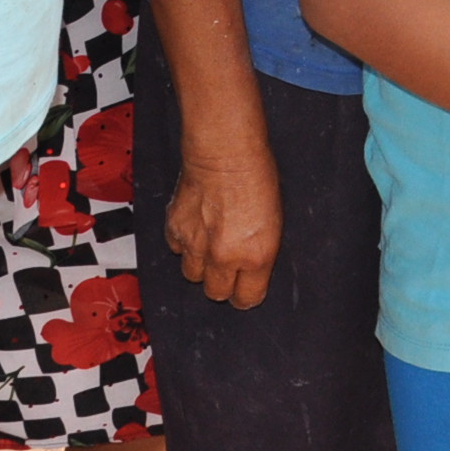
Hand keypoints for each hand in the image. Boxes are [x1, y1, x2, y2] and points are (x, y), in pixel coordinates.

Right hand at [164, 142, 283, 308]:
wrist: (224, 151)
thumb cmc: (256, 176)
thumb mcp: (274, 220)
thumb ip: (259, 252)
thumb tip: (251, 269)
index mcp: (256, 256)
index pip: (246, 300)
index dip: (246, 294)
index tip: (245, 288)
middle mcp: (224, 257)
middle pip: (216, 293)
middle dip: (222, 282)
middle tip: (227, 265)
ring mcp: (196, 245)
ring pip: (192, 276)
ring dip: (201, 265)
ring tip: (210, 243)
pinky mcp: (175, 229)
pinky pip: (176, 250)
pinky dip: (184, 243)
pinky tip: (196, 226)